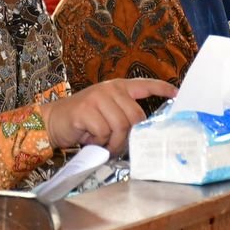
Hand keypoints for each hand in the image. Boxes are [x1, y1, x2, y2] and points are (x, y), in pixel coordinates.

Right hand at [40, 78, 174, 155]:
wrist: (54, 121)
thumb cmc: (83, 121)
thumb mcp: (106, 113)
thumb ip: (124, 116)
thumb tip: (143, 134)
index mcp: (118, 87)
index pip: (144, 84)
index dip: (161, 88)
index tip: (176, 94)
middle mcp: (110, 89)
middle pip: (136, 116)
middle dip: (129, 136)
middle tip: (116, 145)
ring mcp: (97, 98)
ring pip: (120, 126)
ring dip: (113, 142)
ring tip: (102, 143)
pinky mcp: (85, 110)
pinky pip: (103, 132)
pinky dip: (98, 142)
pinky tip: (90, 139)